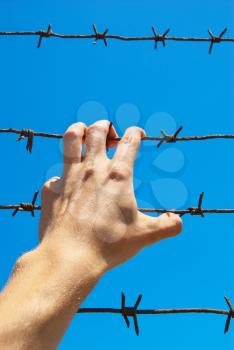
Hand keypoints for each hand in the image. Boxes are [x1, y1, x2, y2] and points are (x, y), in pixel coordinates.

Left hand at [39, 120, 181, 271]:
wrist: (70, 257)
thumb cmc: (109, 244)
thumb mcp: (144, 236)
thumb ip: (167, 226)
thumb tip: (178, 222)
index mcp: (118, 176)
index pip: (129, 141)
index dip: (136, 132)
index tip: (138, 133)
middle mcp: (93, 170)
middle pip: (98, 131)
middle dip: (105, 126)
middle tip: (109, 132)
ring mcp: (69, 177)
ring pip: (71, 139)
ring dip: (79, 131)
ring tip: (82, 131)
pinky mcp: (53, 190)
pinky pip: (56, 175)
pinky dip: (62, 176)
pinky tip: (66, 186)